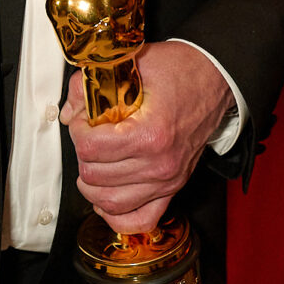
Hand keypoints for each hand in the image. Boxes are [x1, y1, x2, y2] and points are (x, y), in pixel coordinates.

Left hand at [59, 40, 233, 231]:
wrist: (213, 78)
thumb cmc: (179, 71)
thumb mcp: (130, 64)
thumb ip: (90, 84)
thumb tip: (69, 111)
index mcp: (150, 134)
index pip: (91, 148)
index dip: (78, 132)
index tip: (83, 120)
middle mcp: (160, 164)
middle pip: (95, 176)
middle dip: (82, 154)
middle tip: (88, 136)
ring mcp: (167, 180)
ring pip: (111, 202)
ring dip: (91, 185)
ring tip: (91, 164)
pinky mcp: (173, 188)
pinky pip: (141, 219)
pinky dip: (117, 215)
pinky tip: (104, 199)